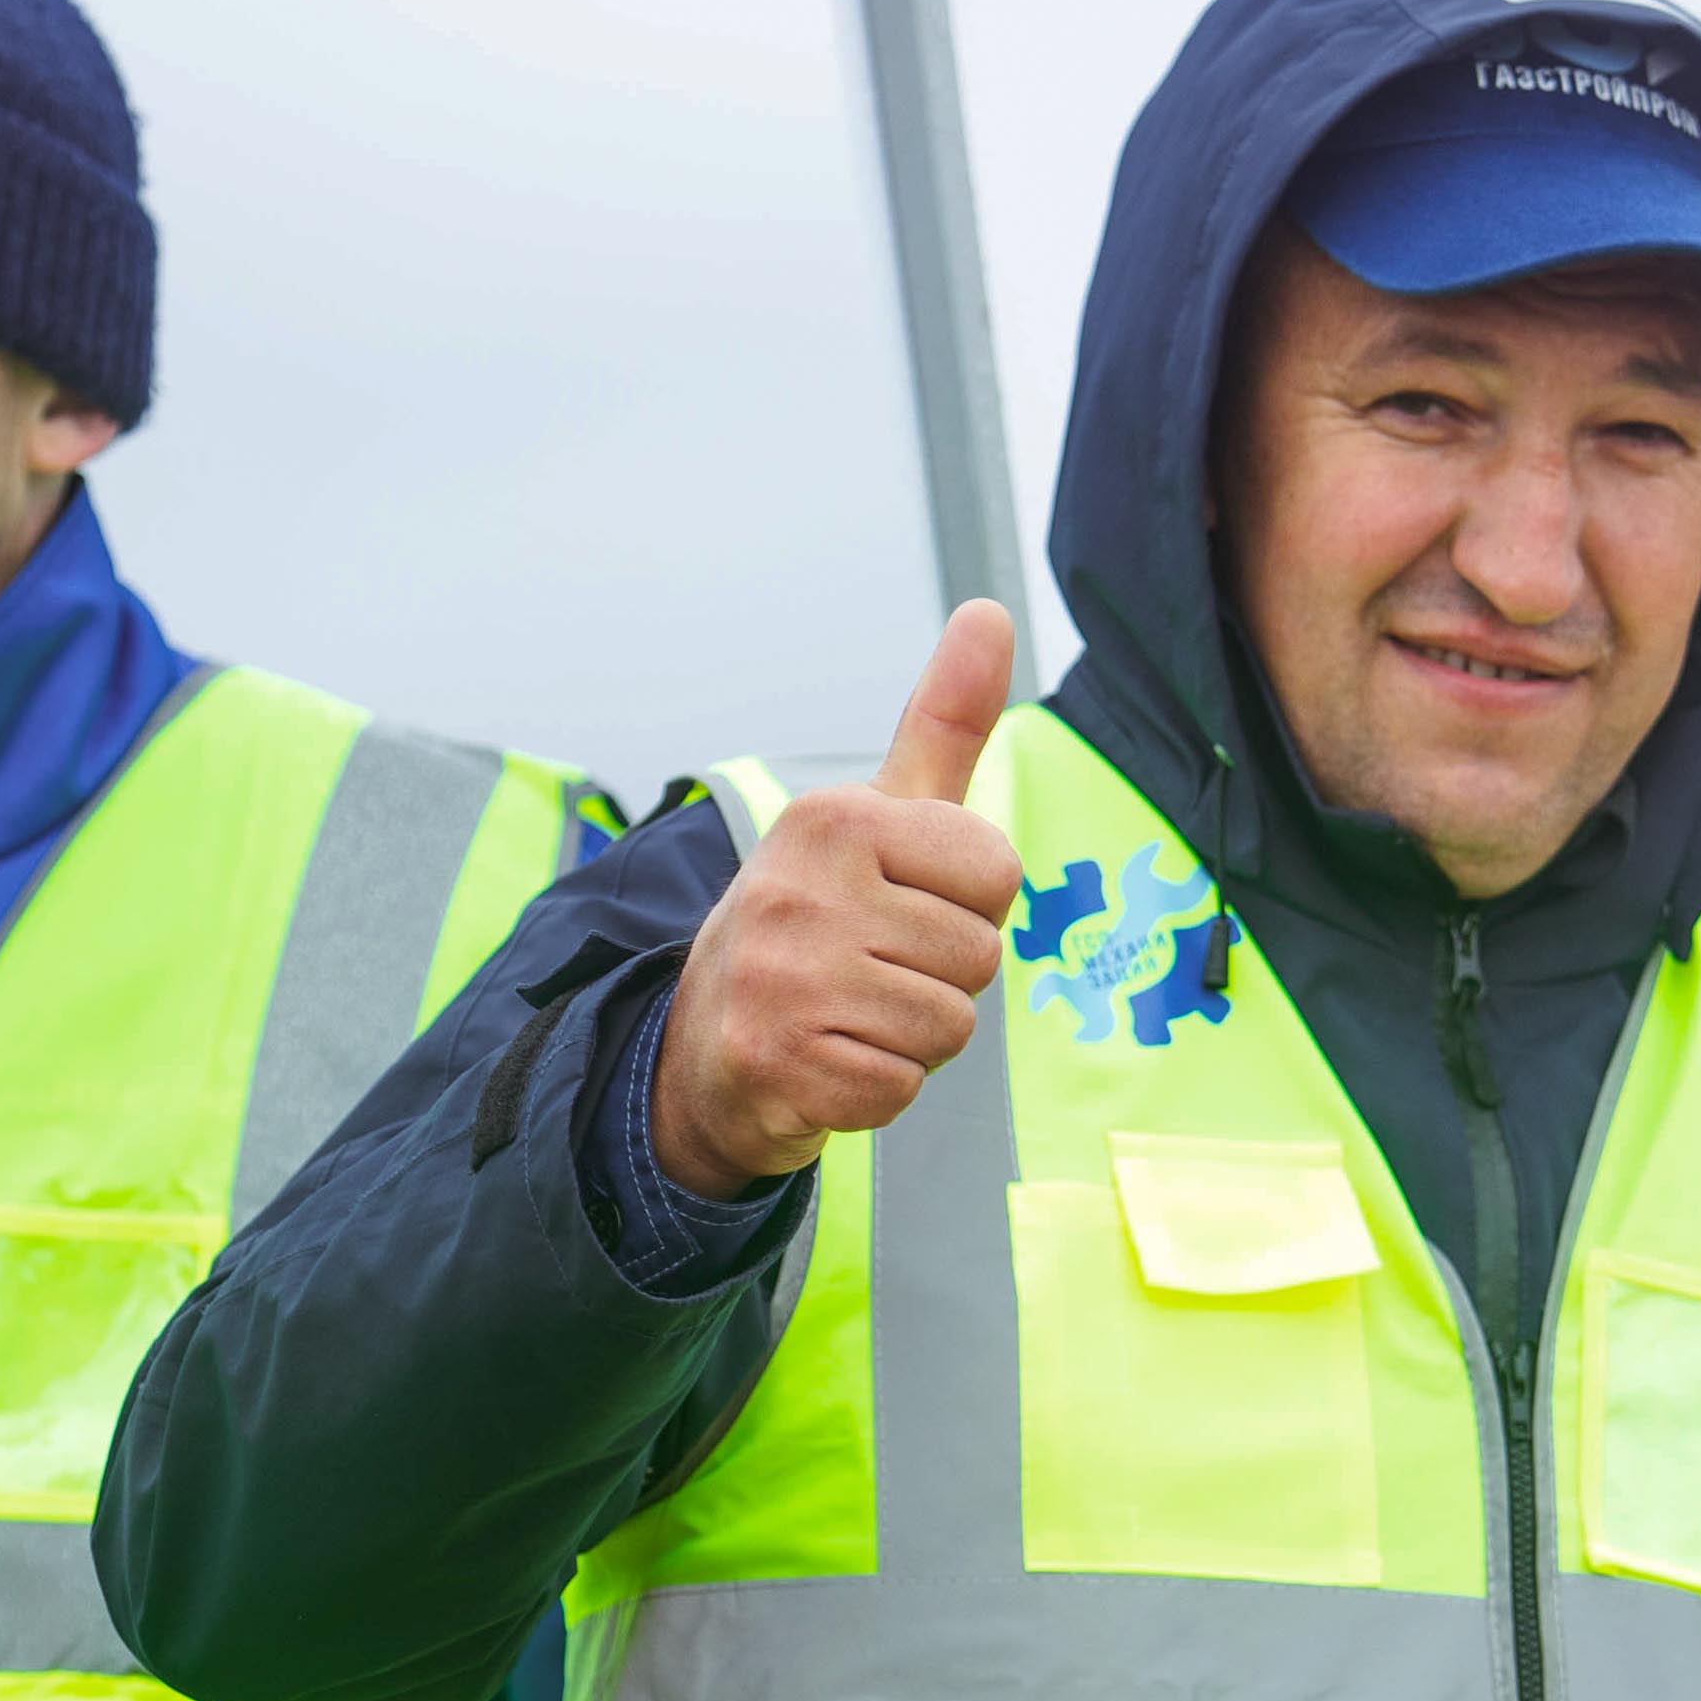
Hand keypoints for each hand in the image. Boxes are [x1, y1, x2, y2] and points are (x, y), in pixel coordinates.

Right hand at [649, 601, 1023, 1196]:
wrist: (703, 1046)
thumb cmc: (816, 921)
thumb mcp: (877, 815)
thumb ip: (942, 722)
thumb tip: (991, 611)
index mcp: (835, 818)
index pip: (997, 873)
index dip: (967, 905)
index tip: (900, 907)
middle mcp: (801, 889)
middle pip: (979, 956)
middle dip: (940, 978)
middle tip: (869, 972)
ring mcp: (784, 980)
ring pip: (948, 1027)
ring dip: (914, 1039)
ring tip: (851, 1015)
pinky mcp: (779, 1062)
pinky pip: (902, 1087)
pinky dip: (878, 1089)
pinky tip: (829, 1061)